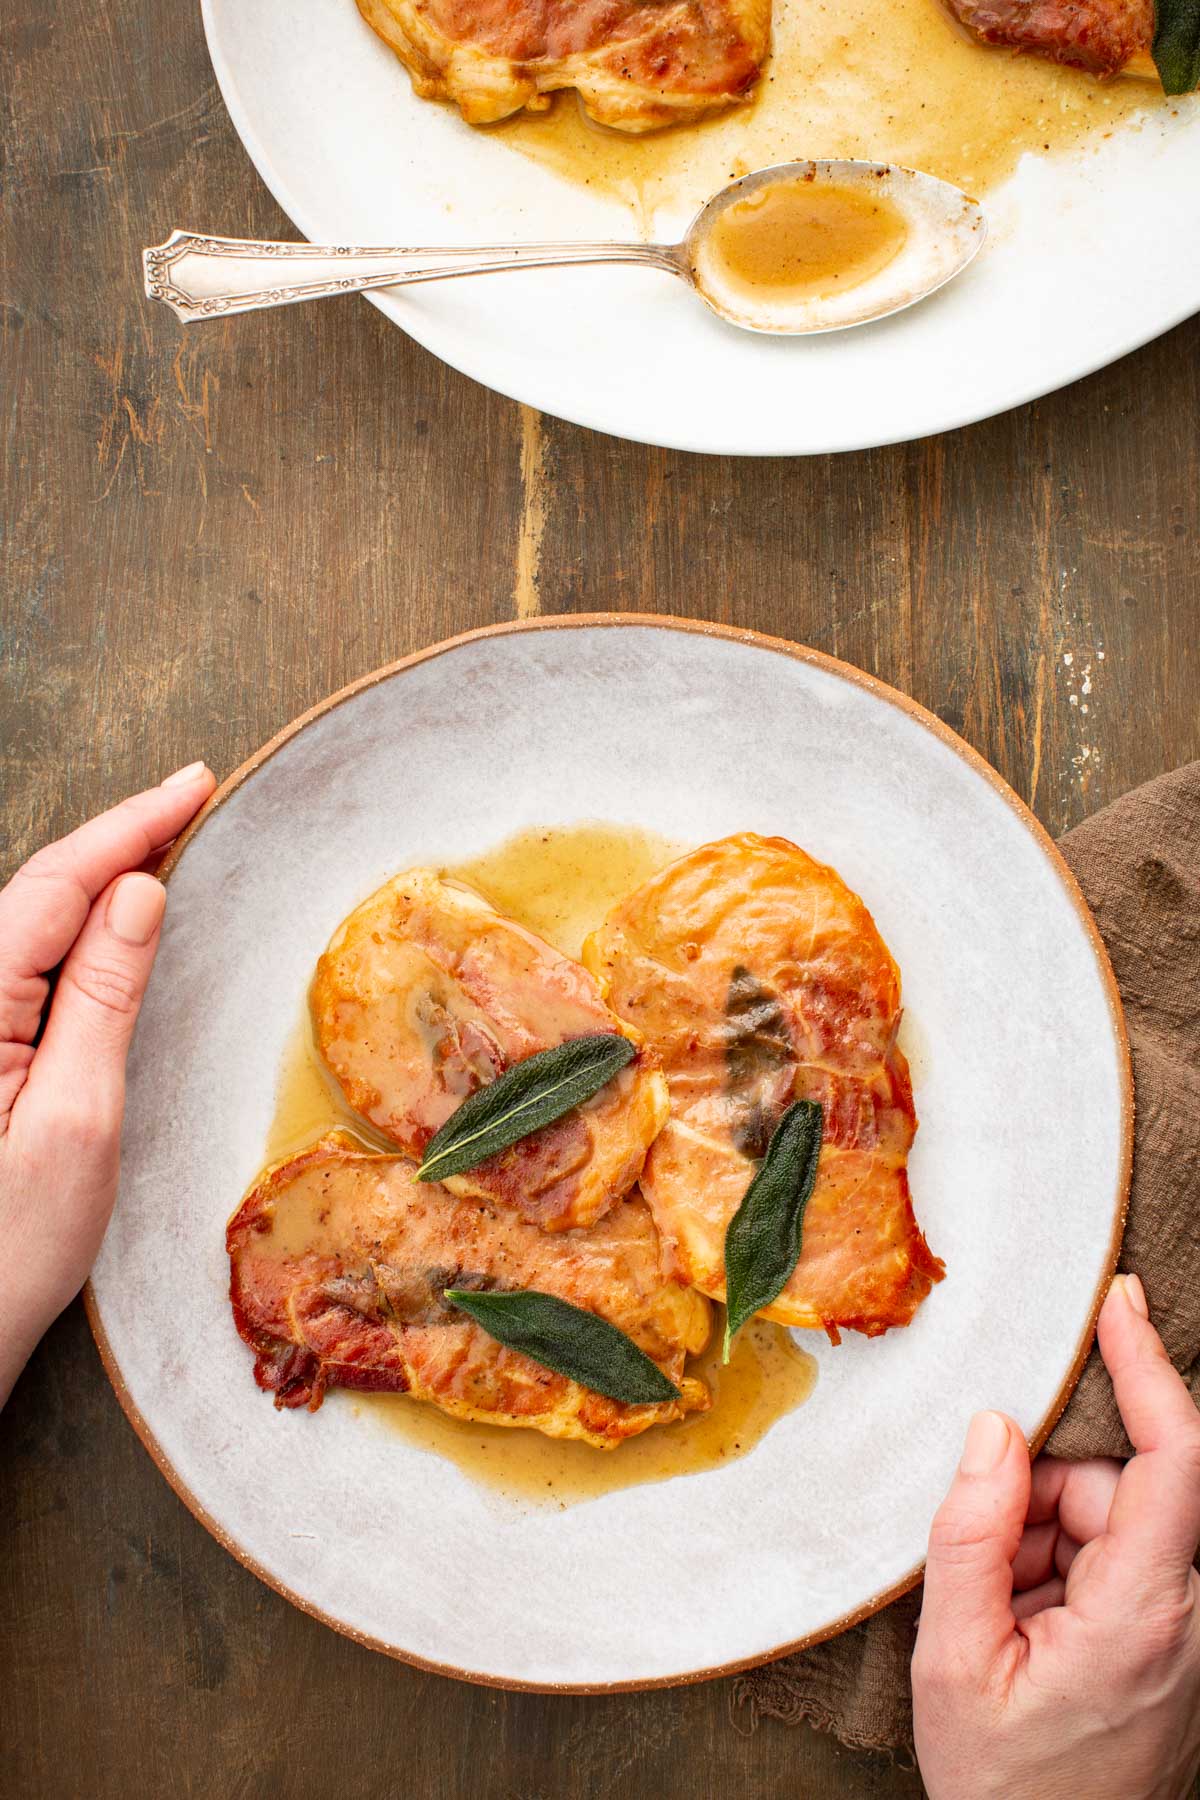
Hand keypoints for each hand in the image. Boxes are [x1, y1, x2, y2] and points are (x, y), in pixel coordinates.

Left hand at [0, 763, 215, 1404]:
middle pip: (33, 892)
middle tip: (188, 801)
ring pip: (21, 924)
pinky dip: (67, 931)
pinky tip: (104, 921)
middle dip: (113, 839)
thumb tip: (138, 895)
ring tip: (158, 841)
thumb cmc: (3, 1250)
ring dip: (90, 880)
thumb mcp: (77, 1118)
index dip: (129, 825)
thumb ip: (100, 996)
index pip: (55, 885)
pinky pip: (13, 968)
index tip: (192, 784)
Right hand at [913, 1274, 1199, 1799]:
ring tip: (999, 1623)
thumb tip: (994, 1430)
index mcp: (1145, 1616)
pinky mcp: (1169, 1639)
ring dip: (1041, 1542)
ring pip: (1109, 1520)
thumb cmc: (1007, 1791)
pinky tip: (1022, 1630)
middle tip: (983, 1574)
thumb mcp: (955, 1662)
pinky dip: (1054, 1570)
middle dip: (1039, 1500)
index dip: (1150, 1370)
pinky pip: (1112, 1559)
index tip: (1118, 1304)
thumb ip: (971, 1535)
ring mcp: (1183, 1630)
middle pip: (1119, 1490)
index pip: (1177, 1461)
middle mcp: (1187, 1616)